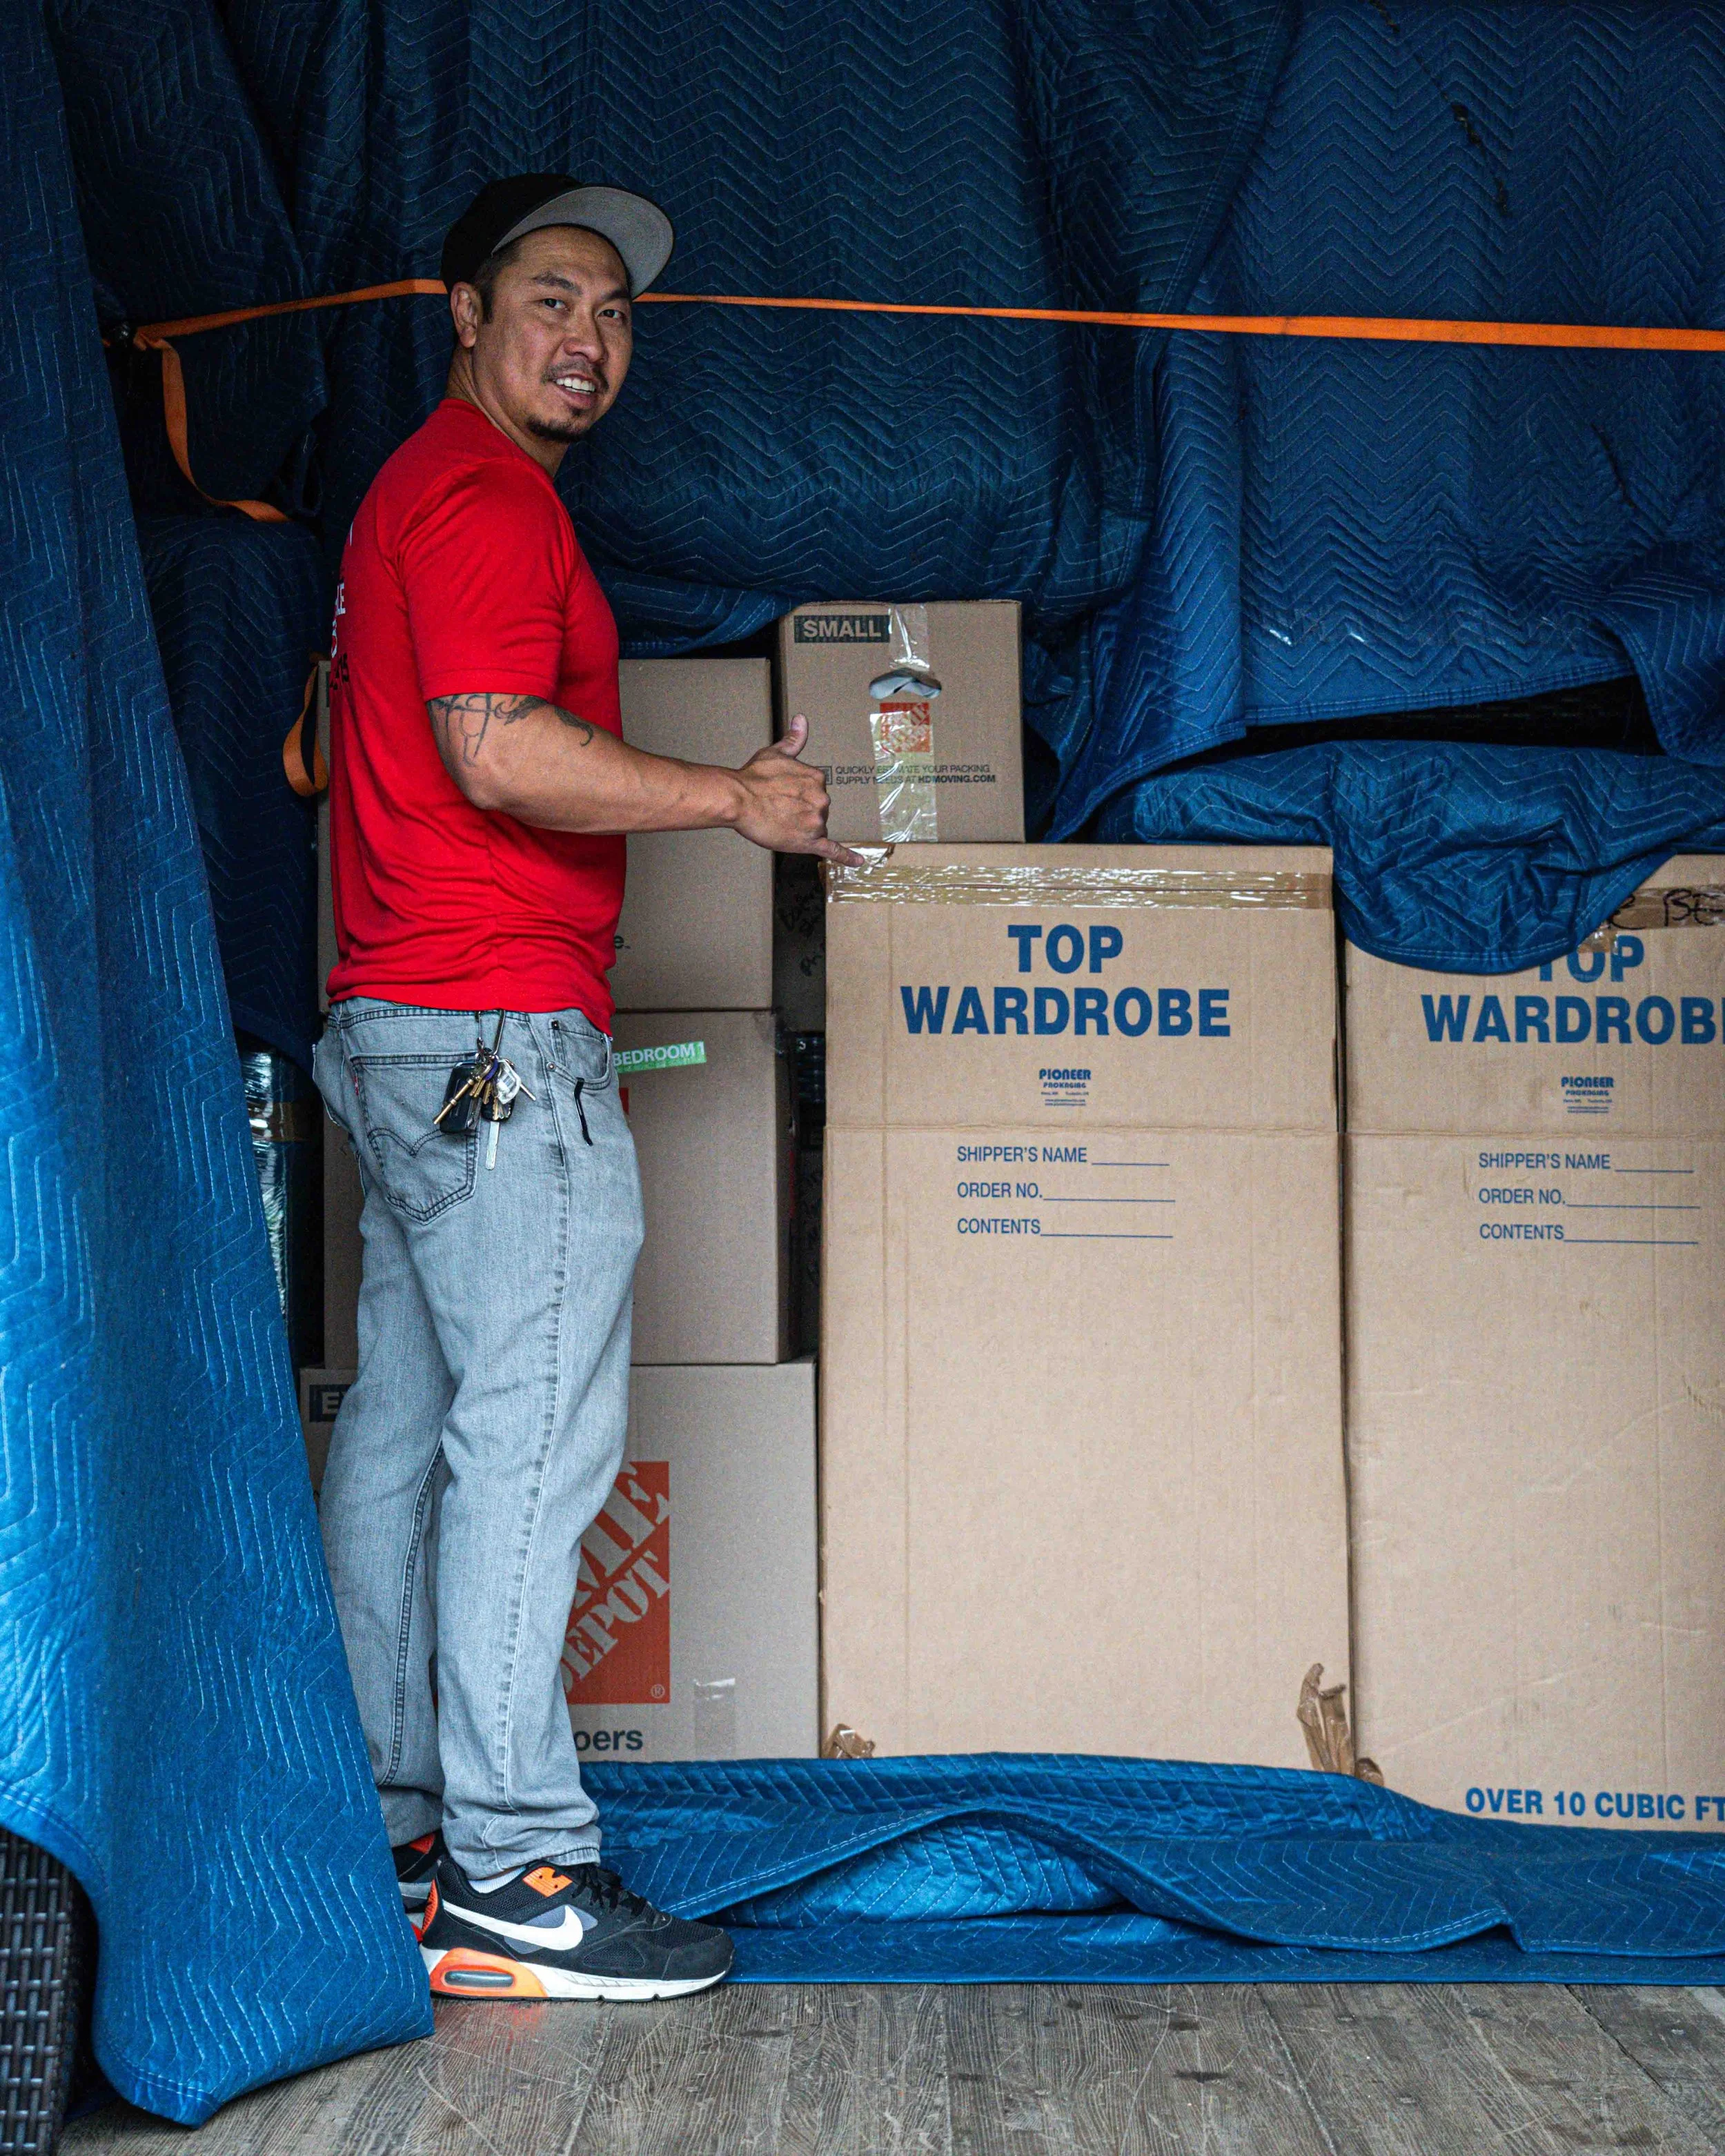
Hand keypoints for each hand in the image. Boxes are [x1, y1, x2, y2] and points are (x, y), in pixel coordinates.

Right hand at [730, 715, 865, 863]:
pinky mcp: (809, 842)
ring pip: (816, 828)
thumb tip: (802, 719)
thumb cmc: (753, 777)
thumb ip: (794, 740)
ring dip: (802, 828)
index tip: (782, 795)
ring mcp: (816, 821)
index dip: (797, 795)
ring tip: (779, 821)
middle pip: (818, 811)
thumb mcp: (776, 752)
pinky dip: (847, 857)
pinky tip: (859, 862)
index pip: (815, 792)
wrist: (738, 799)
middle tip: (777, 809)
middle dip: (800, 811)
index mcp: (817, 778)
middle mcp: (822, 799)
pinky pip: (833, 850)